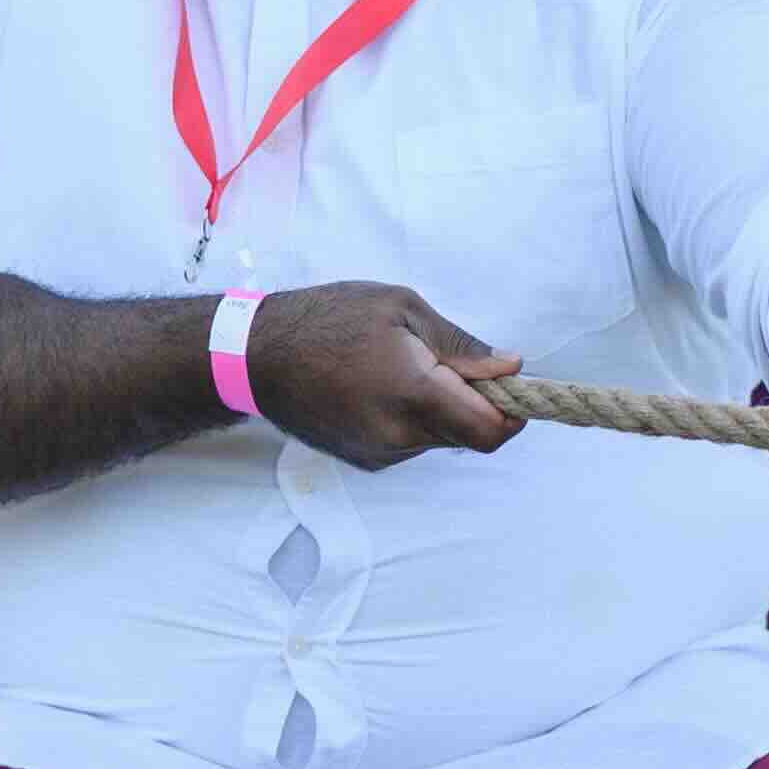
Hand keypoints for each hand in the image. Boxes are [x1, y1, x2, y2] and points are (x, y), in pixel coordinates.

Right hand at [240, 280, 524, 468]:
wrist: (255, 356)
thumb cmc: (327, 319)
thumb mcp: (400, 308)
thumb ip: (460, 345)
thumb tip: (509, 367)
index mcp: (415, 394)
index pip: (491, 430)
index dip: (513, 412)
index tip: (510, 385)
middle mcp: (400, 435)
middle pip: (470, 436)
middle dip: (477, 404)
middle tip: (449, 362)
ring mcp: (381, 453)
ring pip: (440, 439)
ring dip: (442, 410)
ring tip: (403, 367)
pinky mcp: (365, 460)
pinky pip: (411, 443)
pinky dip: (413, 419)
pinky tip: (380, 387)